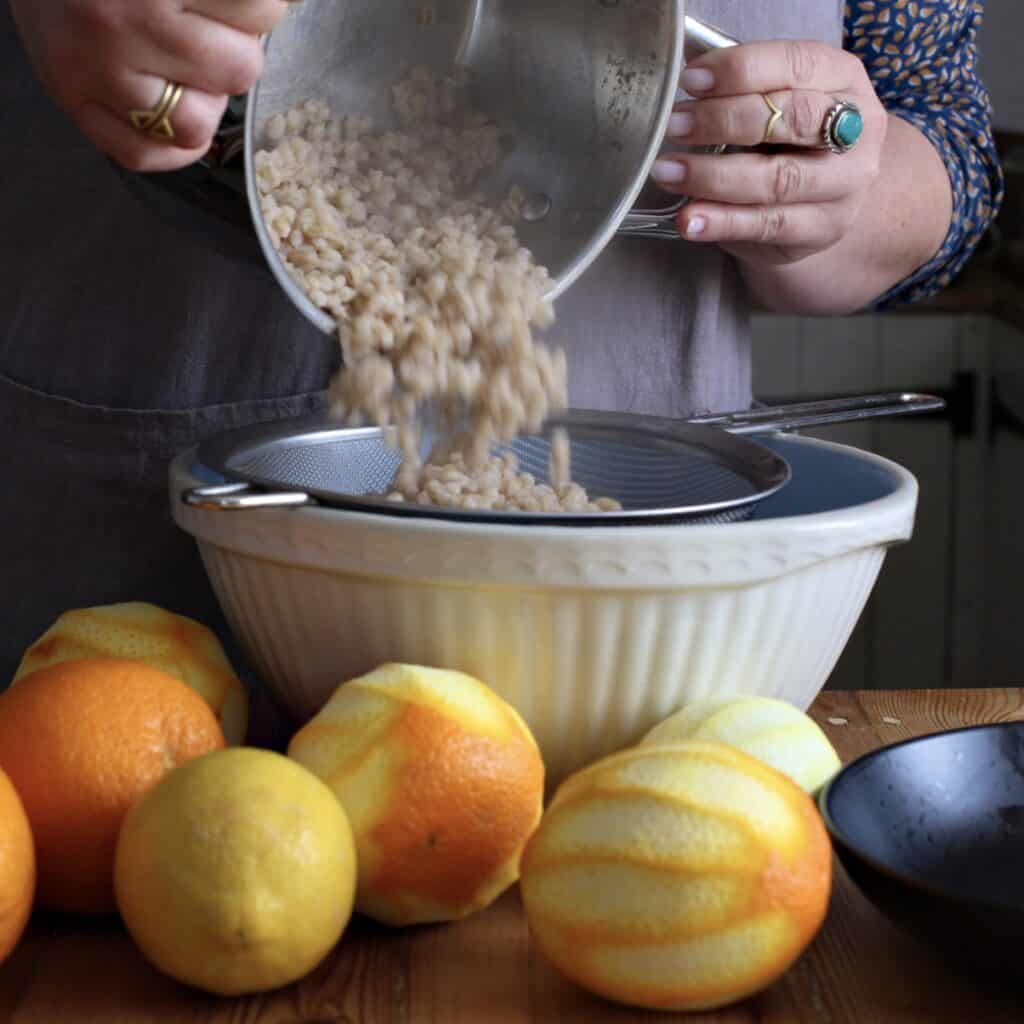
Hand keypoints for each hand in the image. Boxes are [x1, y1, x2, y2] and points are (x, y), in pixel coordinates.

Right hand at [9, 0, 292, 171]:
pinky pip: (147, 156)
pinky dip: (176, 147)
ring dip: (208, 100)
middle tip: (209, 32)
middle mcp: (121, 22)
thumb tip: (282, 9)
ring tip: (189, 69)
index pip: (260, 9)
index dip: (259, 10)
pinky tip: (177, 117)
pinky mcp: (74, 104)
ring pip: (199, 123)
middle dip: (238, 51)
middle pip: (240, 68)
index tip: (238, 6)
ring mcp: (96, 70)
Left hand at [651, 40, 887, 267]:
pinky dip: (723, 222)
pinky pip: (767, 225)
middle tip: (674, 127)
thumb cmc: (789, 142)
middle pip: (794, 119)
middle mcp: (856, 130)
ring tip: (669, 173)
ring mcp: (844, 185)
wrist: (825, 202)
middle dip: (725, 120)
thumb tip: (687, 79)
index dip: (741, 70)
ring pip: (779, 179)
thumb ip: (743, 89)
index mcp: (844, 79)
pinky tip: (690, 219)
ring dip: (714, 176)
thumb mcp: (776, 103)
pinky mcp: (822, 230)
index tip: (690, 81)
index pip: (796, 64)